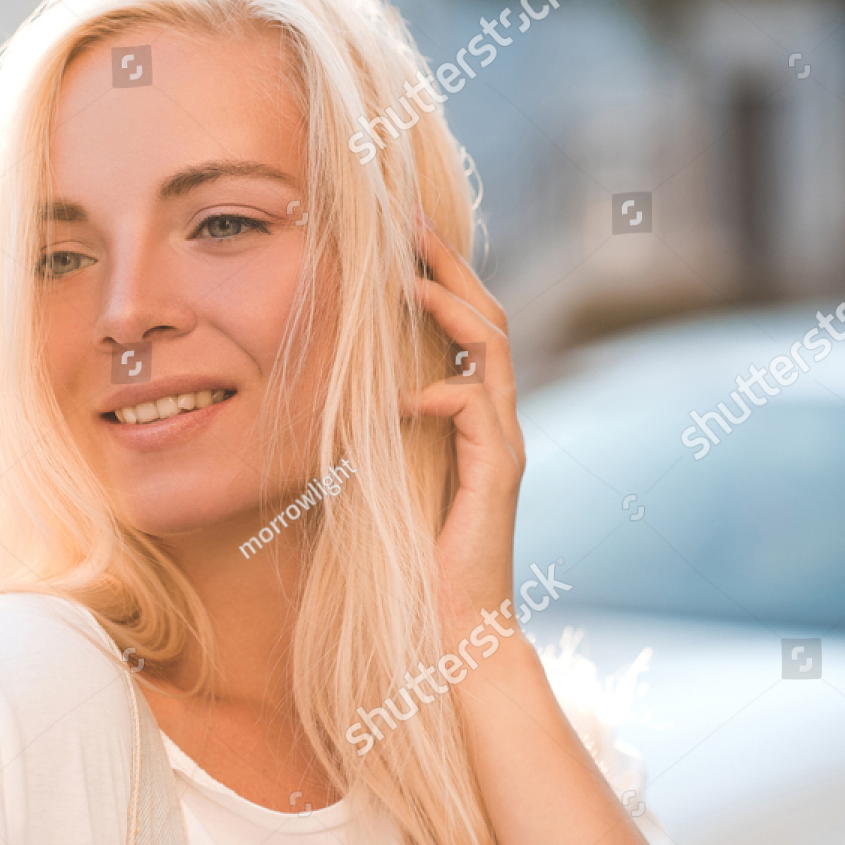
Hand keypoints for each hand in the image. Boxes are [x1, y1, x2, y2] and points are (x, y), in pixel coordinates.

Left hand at [399, 214, 524, 644]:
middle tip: (412, 225)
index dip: (441, 277)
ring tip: (409, 283)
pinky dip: (438, 394)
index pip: (468, 328)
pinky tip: (401, 399)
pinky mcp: (498, 474)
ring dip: (450, 310)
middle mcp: (498, 420)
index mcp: (474, 416)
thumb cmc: (413, 552)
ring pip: (494, 351)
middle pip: (490, 319)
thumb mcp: (388, 472)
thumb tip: (342, 388)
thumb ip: (380, 428)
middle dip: (452, 267)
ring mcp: (503, 444)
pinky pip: (474, 410)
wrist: (452, 619)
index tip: (403, 235)